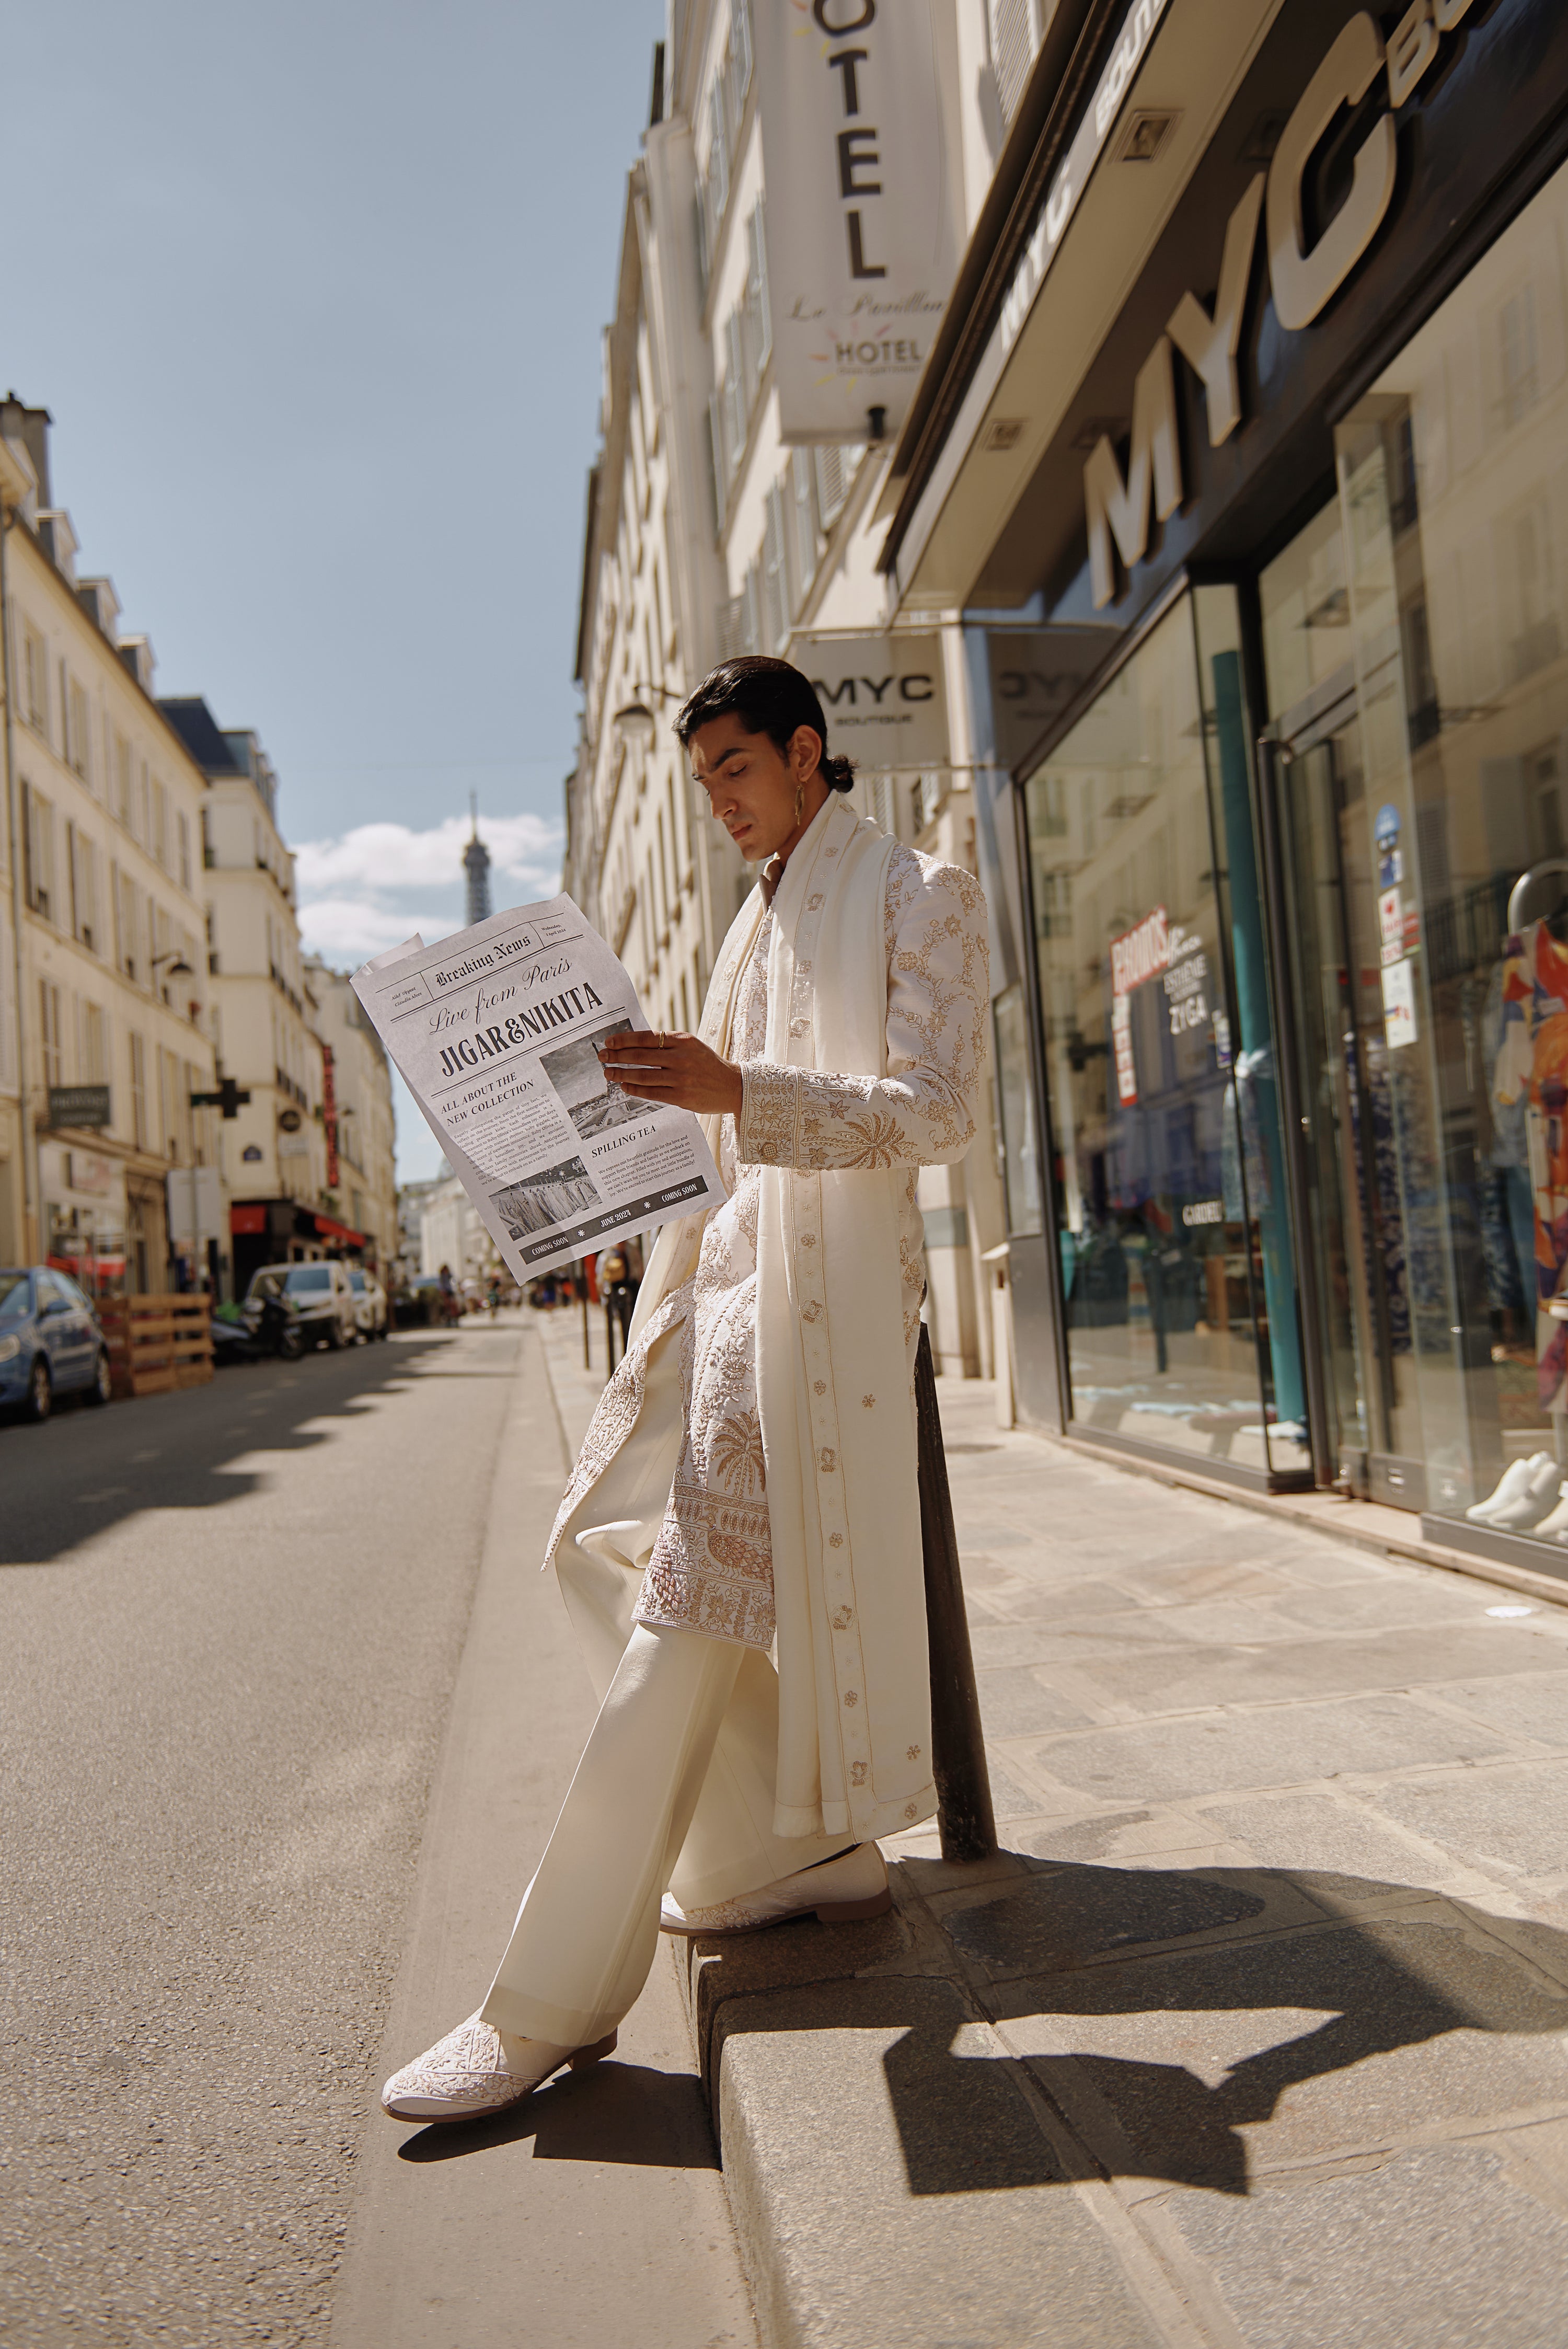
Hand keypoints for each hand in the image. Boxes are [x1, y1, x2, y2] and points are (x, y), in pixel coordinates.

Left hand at [598, 1028, 743, 1117]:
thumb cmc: (707, 1065)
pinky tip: (624, 1086)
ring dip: (621, 1074)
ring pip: (643, 1075)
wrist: (732, 1086)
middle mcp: (681, 1057)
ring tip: (608, 1073)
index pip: (646, 1038)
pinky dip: (635, 1089)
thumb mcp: (691, 1046)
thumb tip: (634, 1045)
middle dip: (617, 1057)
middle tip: (602, 1057)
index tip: (608, 1042)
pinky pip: (651, 1093)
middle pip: (640, 1056)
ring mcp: (681, 1078)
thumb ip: (667, 1044)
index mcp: (683, 1040)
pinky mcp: (681, 1097)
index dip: (624, 1040)